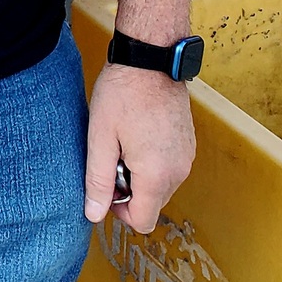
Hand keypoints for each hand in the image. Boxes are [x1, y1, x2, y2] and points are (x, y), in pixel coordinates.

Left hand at [84, 63, 194, 232]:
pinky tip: (137, 132)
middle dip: (129, 189)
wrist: (150, 59)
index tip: (105, 183)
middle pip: (152, 204)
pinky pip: (170, 167)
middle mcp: (179, 172)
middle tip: (111, 154)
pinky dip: (153, 161)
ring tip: (123, 140)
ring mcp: (187, 158)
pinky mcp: (188, 145)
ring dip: (141, 174)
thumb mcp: (100, 137)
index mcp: (156, 175)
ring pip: (161, 186)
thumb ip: (98, 179)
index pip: (143, 221)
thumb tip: (93, 214)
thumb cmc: (122, 93)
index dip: (119, 210)